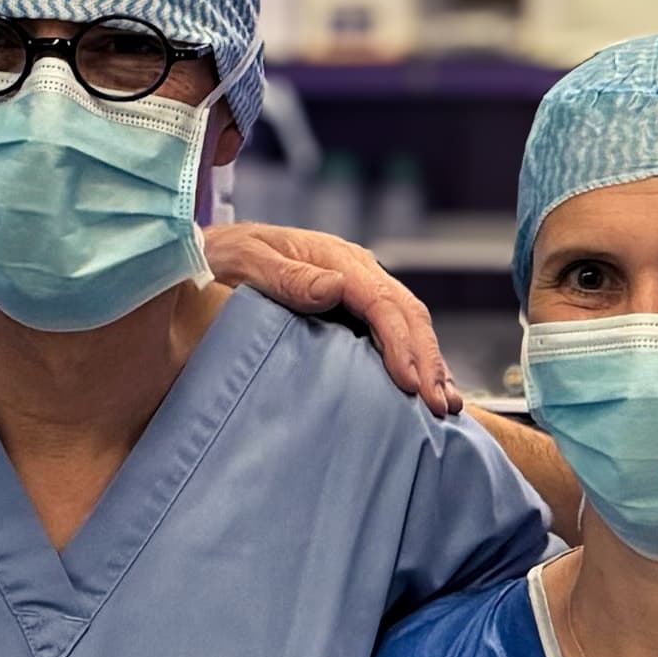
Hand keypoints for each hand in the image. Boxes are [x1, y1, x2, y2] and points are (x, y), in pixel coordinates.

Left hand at [203, 222, 461, 413]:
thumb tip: (335, 287)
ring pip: (410, 324)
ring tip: (446, 404)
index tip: (408, 382)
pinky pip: (396, 332)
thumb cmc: (223, 258)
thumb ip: (288, 276)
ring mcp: (361, 289)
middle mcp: (357, 271)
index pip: (382, 302)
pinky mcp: (356, 308)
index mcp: (336, 259)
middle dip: (428, 360)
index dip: (400, 342)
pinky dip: (417, 360)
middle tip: (438, 404)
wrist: (211, 252)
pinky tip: (429, 387)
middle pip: (407, 314)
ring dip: (431, 363)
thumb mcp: (245, 261)